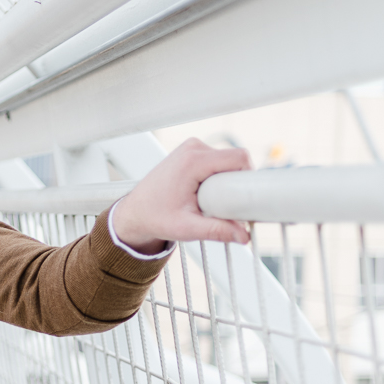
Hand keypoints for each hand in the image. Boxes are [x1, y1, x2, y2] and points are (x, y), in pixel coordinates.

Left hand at [111, 137, 252, 251]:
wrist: (135, 212)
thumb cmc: (154, 217)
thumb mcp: (186, 228)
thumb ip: (216, 231)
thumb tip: (244, 236)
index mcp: (192, 161)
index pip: (239, 158)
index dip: (248, 178)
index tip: (246, 199)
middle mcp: (193, 148)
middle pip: (235, 159)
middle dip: (236, 183)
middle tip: (227, 206)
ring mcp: (192, 148)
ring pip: (228, 159)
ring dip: (227, 180)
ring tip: (213, 201)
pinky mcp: (192, 152)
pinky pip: (218, 160)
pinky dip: (219, 176)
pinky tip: (209, 194)